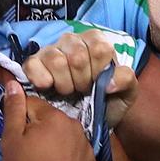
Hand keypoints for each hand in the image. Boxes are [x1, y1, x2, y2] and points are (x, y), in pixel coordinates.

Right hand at [0, 80, 94, 160]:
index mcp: (56, 116)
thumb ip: (14, 110)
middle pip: (50, 120)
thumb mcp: (11, 140)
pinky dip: (65, 157)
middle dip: (37, 129)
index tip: (14, 136)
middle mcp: (76, 126)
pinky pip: (74, 152)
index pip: (32, 104)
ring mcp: (86, 145)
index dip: (19, 118)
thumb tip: (13, 84)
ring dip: (52, 143)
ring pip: (63, 136)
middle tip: (26, 152)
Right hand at [22, 30, 137, 127]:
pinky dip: (41, 80)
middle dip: (82, 81)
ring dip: (64, 83)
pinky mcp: (33, 62)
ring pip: (56, 60)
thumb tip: (109, 82)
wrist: (87, 119)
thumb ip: (126, 80)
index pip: (99, 49)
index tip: (98, 84)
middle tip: (83, 90)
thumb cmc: (106, 101)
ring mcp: (51, 50)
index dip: (99, 72)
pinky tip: (49, 88)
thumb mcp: (126, 93)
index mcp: (97, 41)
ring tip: (68, 91)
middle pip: (77, 56)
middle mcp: (73, 40)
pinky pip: (32, 65)